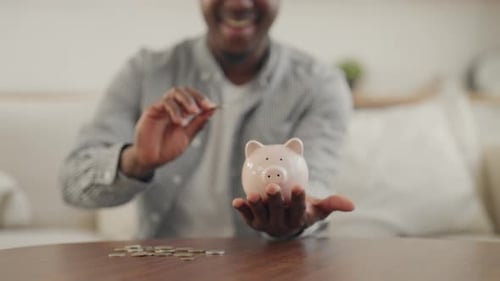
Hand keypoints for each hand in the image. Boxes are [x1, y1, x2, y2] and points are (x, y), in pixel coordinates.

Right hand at [120, 87, 215, 178]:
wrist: (151, 160)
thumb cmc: (166, 149)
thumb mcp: (187, 136)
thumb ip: (198, 123)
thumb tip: (212, 111)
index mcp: (181, 111)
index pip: (192, 97)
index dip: (202, 99)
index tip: (212, 106)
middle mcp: (171, 107)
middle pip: (184, 90)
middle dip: (196, 96)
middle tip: (205, 106)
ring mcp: (161, 107)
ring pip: (174, 93)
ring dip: (187, 101)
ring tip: (193, 113)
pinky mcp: (151, 110)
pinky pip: (164, 103)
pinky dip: (175, 110)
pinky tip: (179, 121)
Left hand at [232, 184, 354, 237]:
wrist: (286, 221)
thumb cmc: (304, 209)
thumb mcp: (318, 206)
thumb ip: (333, 203)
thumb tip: (352, 205)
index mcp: (298, 218)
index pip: (299, 209)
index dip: (298, 199)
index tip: (299, 186)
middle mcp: (282, 223)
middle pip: (278, 212)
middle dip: (275, 201)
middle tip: (273, 187)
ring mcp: (266, 224)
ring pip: (261, 215)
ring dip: (256, 206)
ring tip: (253, 195)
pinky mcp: (254, 223)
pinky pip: (247, 216)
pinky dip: (242, 209)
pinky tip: (236, 201)